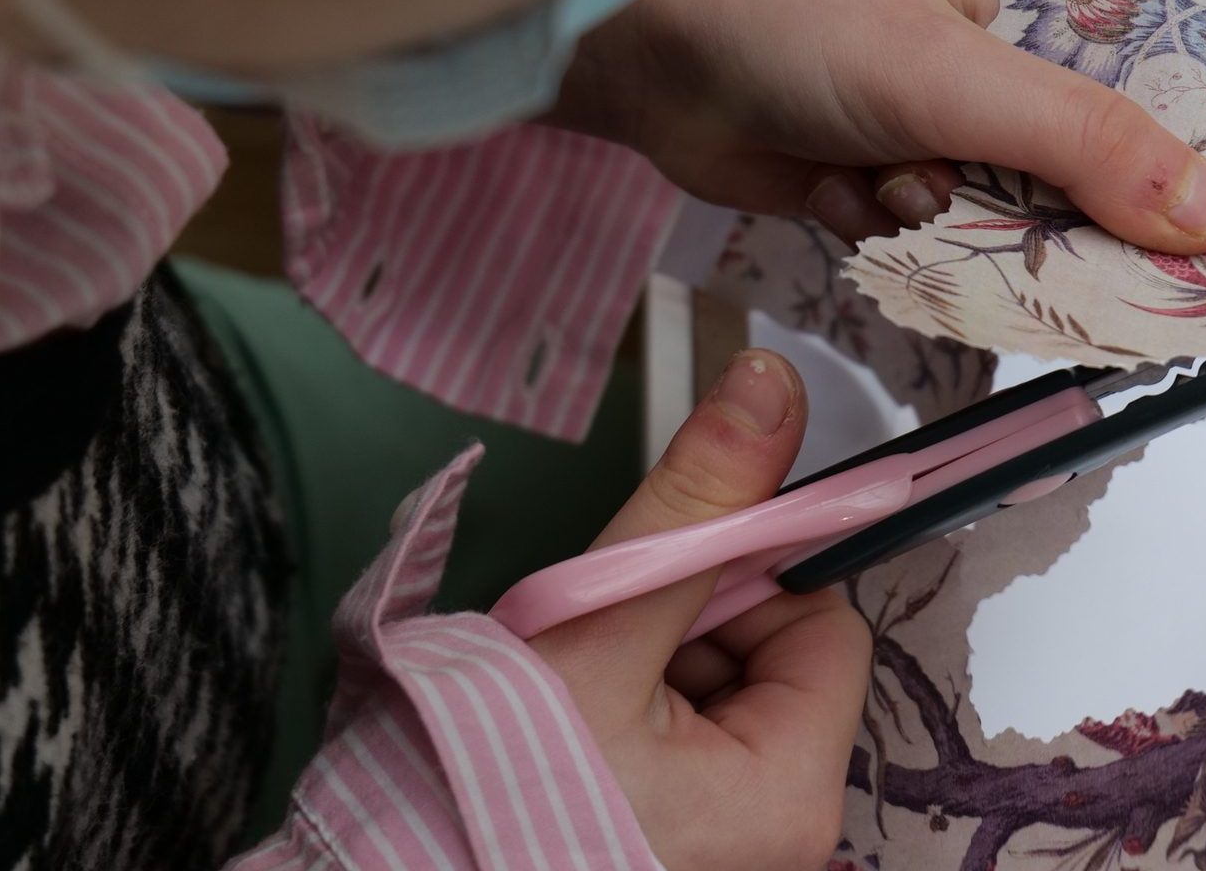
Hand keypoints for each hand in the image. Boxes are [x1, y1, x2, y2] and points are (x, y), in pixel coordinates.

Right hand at [530, 349, 867, 870]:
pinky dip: (632, 709)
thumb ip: (695, 505)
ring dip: (652, 662)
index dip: (746, 576)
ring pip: (721, 693)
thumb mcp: (597, 622)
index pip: (824, 626)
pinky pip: (683, 741)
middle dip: (689, 624)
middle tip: (598, 645)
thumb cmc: (480, 777)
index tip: (661, 571)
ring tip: (571, 694)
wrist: (381, 869)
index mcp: (790, 797)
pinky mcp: (678, 842)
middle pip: (773, 660)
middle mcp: (780, 837)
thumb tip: (774, 384)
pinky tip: (570, 728)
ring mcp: (727, 846)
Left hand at [554, 0, 1205, 252]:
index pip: (1172, 93)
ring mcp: (946, 136)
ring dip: (963, 236)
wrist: (647, 50)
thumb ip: (1086, 145)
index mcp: (1053, 8)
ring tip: (898, 183)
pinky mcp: (885, 189)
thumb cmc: (804, 17)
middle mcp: (1011, 74)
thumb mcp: (957, 74)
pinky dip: (895, 241)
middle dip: (1078, 229)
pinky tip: (841, 192)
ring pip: (1014, 231)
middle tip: (1061, 253)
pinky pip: (935, 251)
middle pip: (1100, 183)